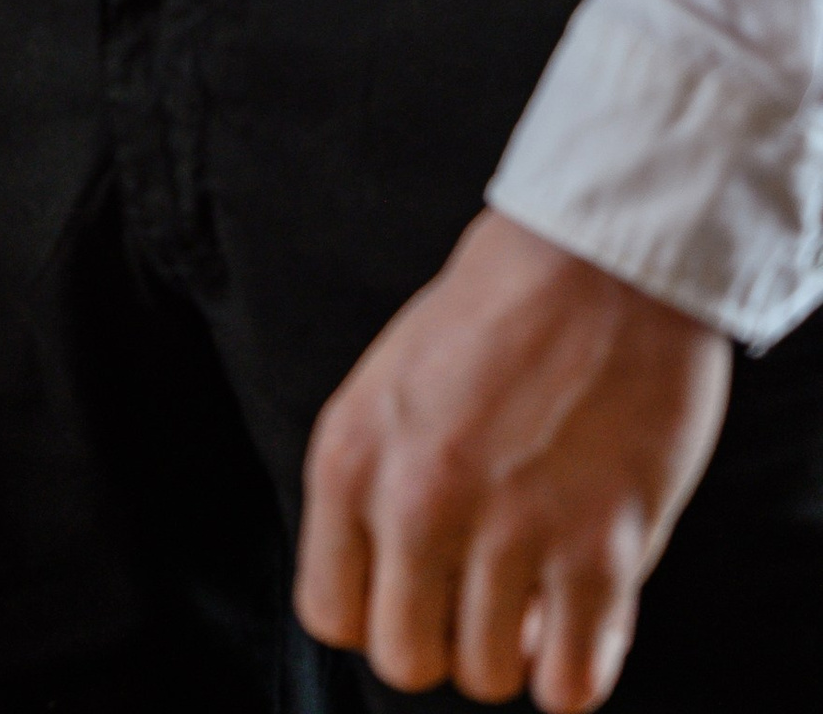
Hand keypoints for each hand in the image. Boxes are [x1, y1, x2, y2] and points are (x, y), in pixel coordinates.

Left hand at [295, 210, 731, 707]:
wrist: (600, 257)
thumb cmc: (501, 307)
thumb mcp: (392, 382)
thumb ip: (380, 484)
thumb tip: (396, 586)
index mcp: (351, 454)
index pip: (328, 610)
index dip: (379, 611)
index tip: (418, 593)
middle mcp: (416, 500)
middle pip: (405, 658)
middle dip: (445, 640)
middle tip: (482, 594)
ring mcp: (509, 530)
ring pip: (488, 676)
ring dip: (516, 651)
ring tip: (539, 590)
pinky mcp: (599, 552)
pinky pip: (571, 685)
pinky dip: (577, 671)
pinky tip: (585, 619)